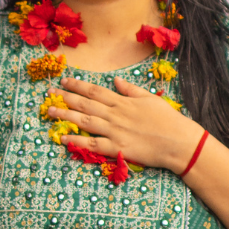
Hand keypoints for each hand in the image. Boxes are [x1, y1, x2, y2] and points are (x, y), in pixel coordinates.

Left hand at [55, 76, 200, 171]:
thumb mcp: (150, 99)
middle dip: (66, 97)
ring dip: (66, 115)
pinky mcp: (117, 148)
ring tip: (50, 111)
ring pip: (84, 121)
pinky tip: (63, 138)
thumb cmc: (167, 120)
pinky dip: (77, 140)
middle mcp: (115, 114)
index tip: (65, 81)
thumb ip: (131, 90)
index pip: (95, 91)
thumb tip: (116, 81)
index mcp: (123, 102)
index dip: (78, 85)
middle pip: (85, 104)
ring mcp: (114, 131)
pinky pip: (92, 144)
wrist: (178, 142)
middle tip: (50, 93)